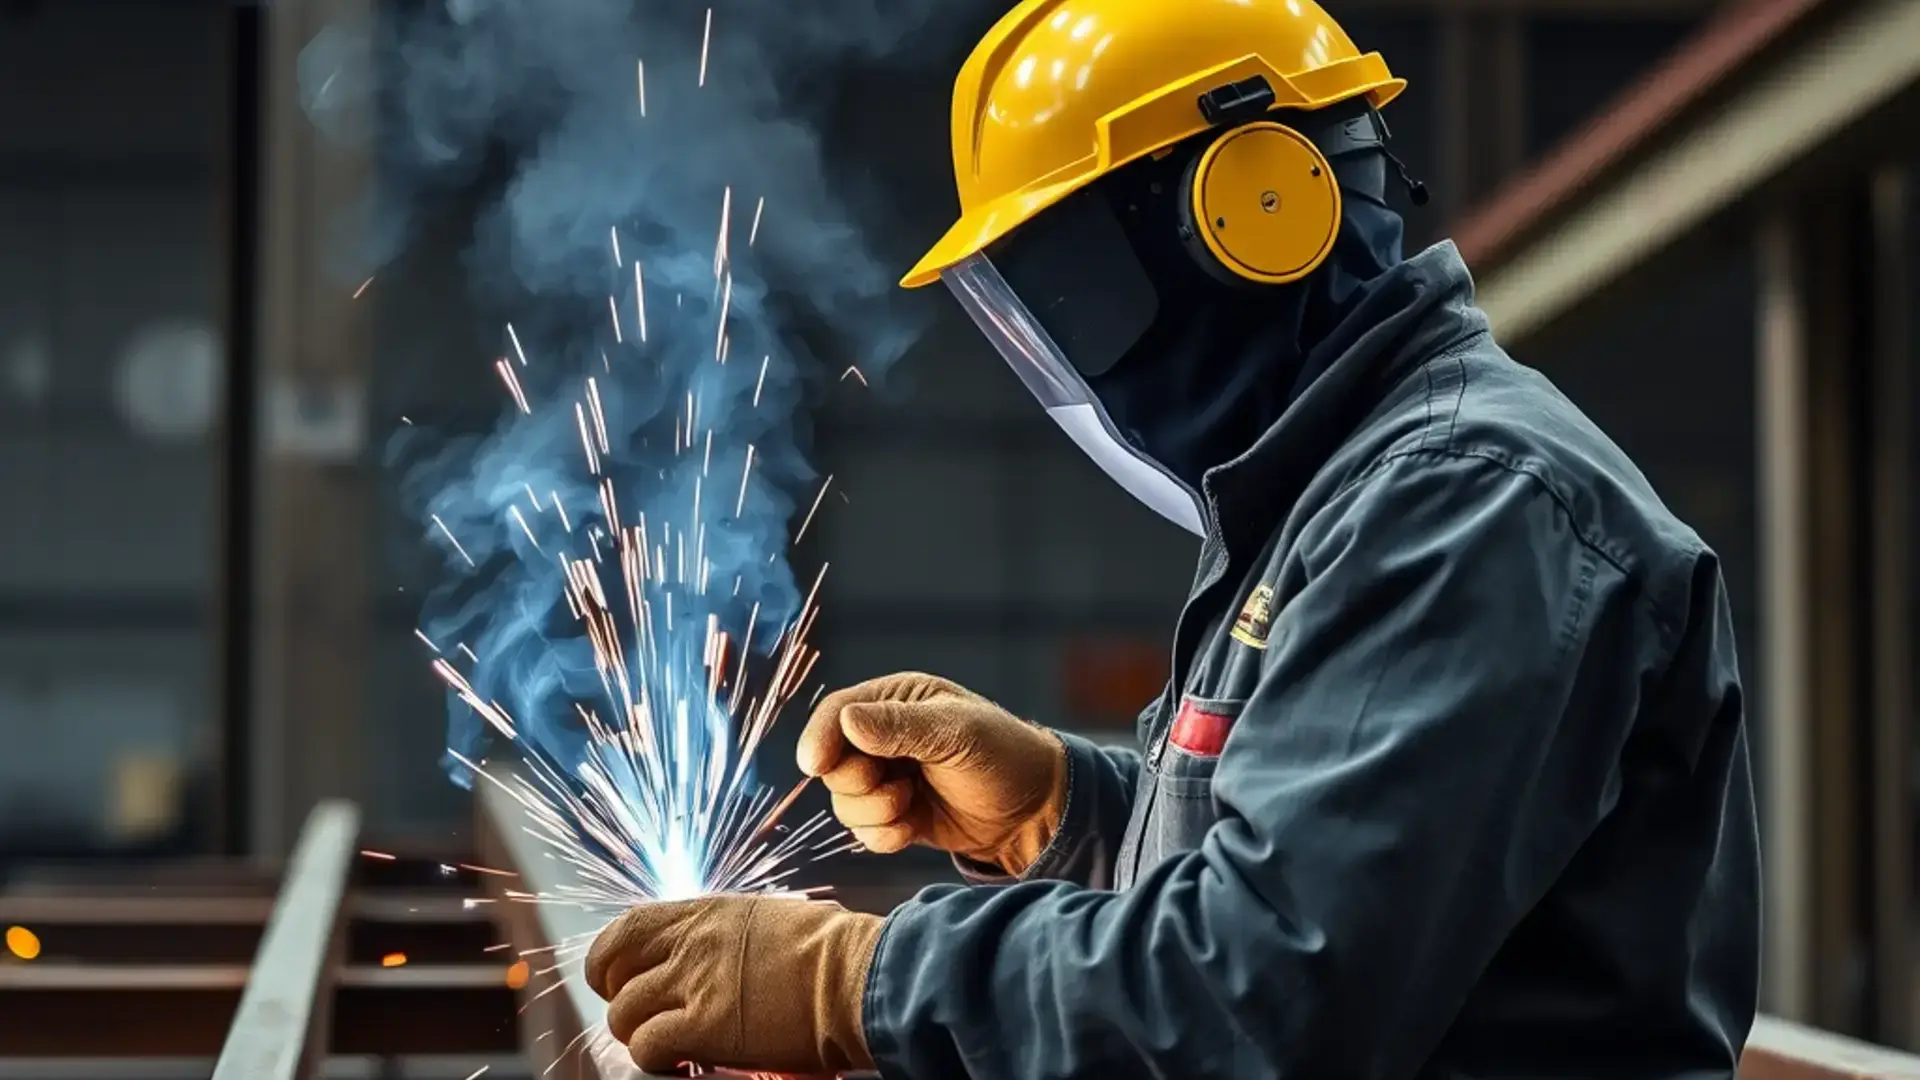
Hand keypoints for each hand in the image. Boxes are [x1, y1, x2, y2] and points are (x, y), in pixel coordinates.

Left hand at [585, 894, 883, 1076]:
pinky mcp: (704, 1026)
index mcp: (708, 913)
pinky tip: (679, 1061)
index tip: (612, 975)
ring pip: (625, 1013)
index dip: (609, 955)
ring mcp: (694, 983)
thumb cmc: (832, 950)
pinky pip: (648, 1045)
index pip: (629, 926)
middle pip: (615, 970)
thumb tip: (715, 954)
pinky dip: (654, 1057)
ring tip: (664, 1044)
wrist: (856, 976)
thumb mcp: (770, 921)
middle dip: (617, 999)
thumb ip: (728, 936)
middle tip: (636, 1017)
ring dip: (637, 1034)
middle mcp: (692, 942)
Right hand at [797, 672, 1066, 875]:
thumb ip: (901, 727)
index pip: (838, 712)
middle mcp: (885, 738)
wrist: (1035, 810)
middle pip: (833, 763)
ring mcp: (889, 779)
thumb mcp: (957, 733)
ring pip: (844, 801)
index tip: (814, 764)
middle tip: (895, 788)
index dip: (820, 736)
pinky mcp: (896, 815)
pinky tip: (911, 828)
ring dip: (873, 812)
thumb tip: (849, 721)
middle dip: (857, 783)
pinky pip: (863, 831)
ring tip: (911, 805)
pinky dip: (881, 835)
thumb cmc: (1004, 755)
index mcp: (898, 702)